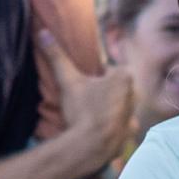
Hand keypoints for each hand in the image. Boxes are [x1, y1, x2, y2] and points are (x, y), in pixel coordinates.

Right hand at [43, 31, 132, 178]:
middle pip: (116, 88)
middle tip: (86, 101)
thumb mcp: (68, 81)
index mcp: (124, 77)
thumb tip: (42, 31)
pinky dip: (113, 127)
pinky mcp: (130, 133)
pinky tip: (99, 131)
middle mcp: (135, 94)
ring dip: (108, 109)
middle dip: (103, 92)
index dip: (95, 78)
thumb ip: (57, 56)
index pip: (109, 70)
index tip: (85, 87)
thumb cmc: (81, 110)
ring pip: (120, 106)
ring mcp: (134, 115)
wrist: (89, 147)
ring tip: (90, 117)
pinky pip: (121, 126)